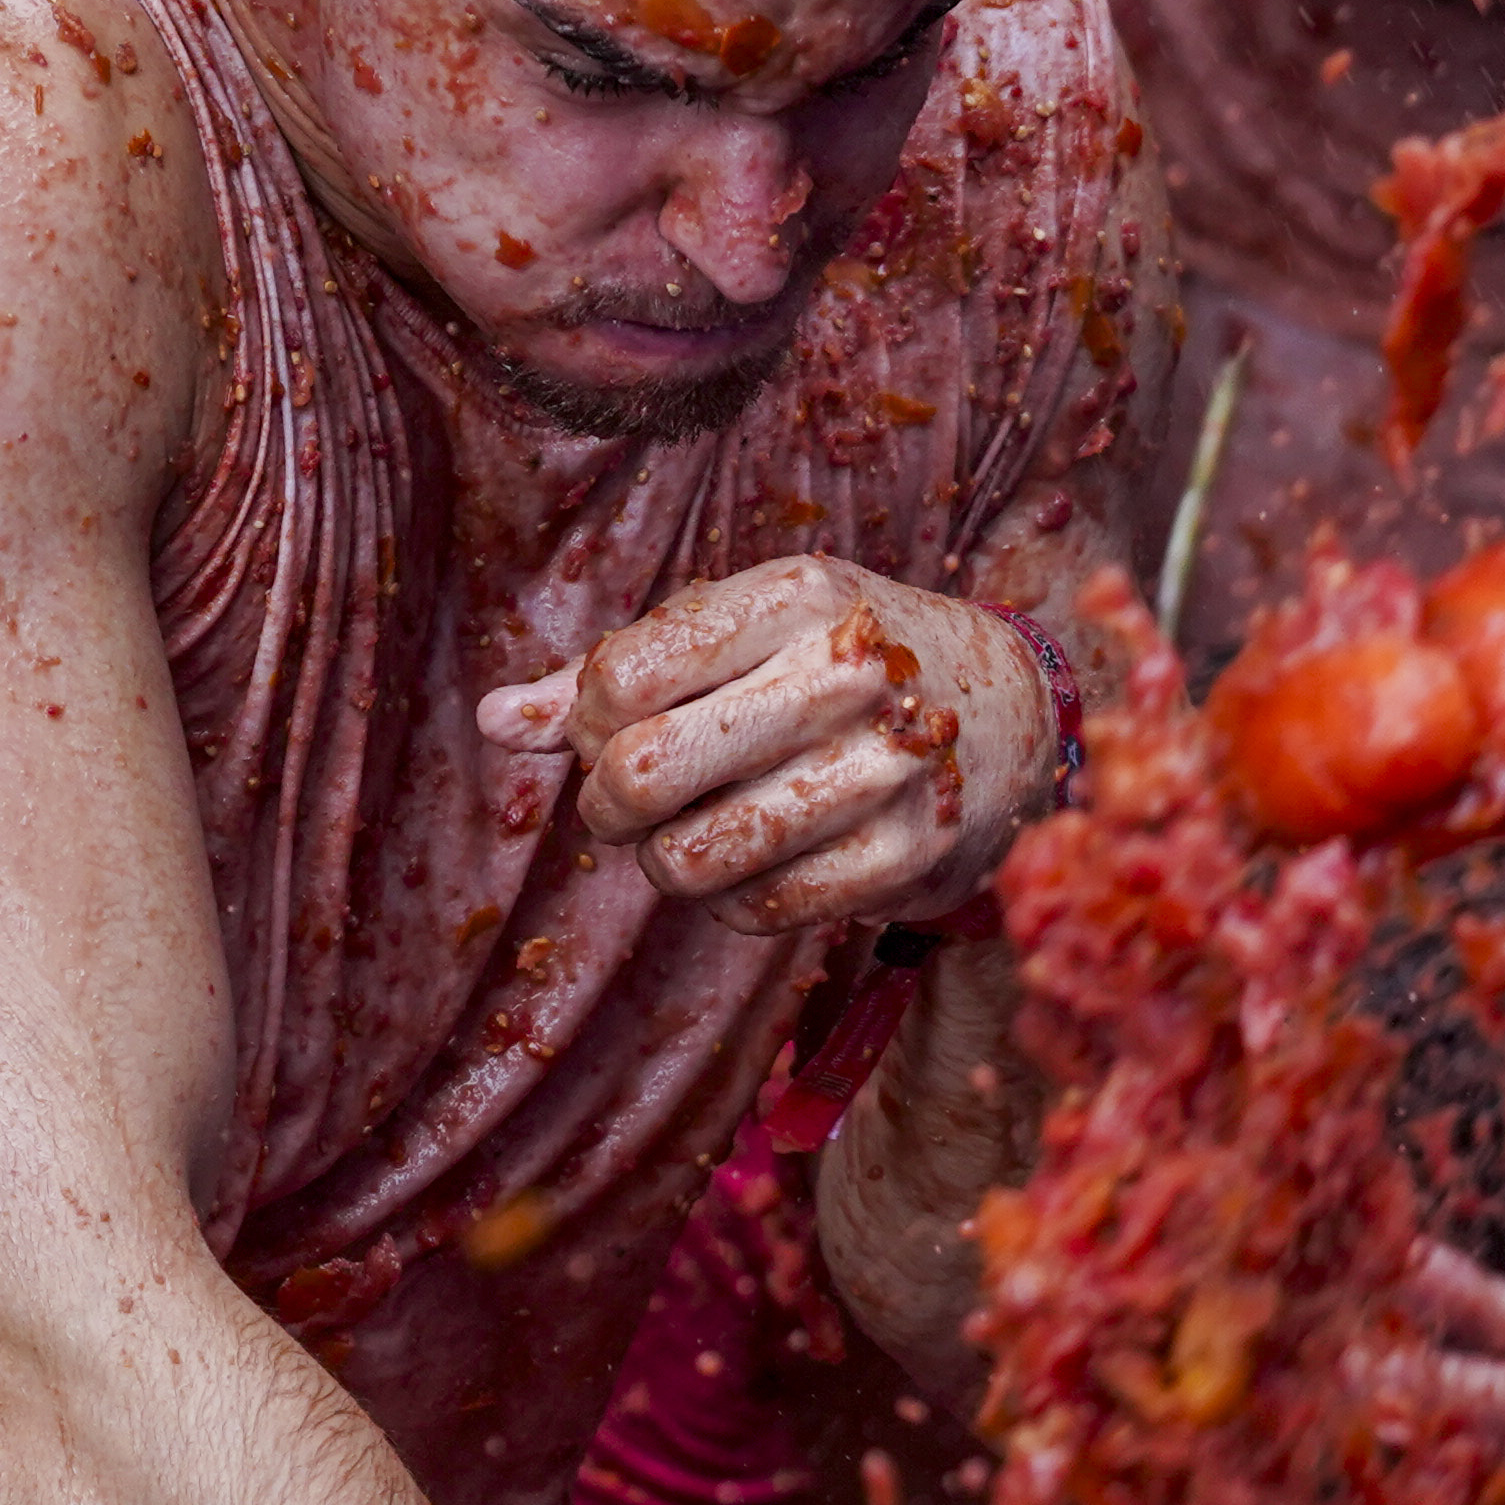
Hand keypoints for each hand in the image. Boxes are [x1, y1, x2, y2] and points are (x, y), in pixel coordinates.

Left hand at [481, 557, 1058, 930]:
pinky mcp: (907, 857)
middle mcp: (850, 672)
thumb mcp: (740, 632)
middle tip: (630, 800)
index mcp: (796, 594)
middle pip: (641, 771)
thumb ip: (613, 673)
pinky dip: (730, 899)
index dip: (588, 720)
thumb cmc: (836, 661)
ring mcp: (886, 769)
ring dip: (663, 861)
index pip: (621, 676)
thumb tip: (495, 721)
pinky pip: (755, 910)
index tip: (613, 727)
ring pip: (689, 858)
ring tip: (687, 834)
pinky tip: (752, 862)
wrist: (1009, 715)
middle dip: (609, 803)